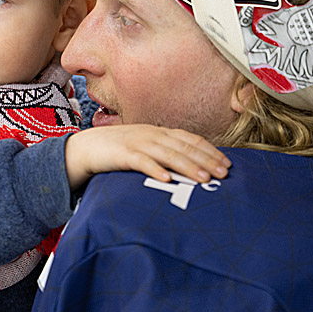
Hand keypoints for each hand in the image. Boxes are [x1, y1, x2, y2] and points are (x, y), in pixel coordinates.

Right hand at [64, 125, 230, 189]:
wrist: (85, 148)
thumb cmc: (118, 151)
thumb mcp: (145, 148)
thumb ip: (165, 154)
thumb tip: (192, 170)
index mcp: (159, 132)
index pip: (190, 139)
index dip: (210, 150)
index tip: (227, 164)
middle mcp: (152, 134)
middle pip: (184, 147)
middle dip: (206, 160)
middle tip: (224, 174)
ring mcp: (137, 143)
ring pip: (167, 154)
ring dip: (187, 166)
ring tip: (203, 179)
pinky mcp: (122, 154)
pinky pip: (141, 162)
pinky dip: (155, 169)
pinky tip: (167, 179)